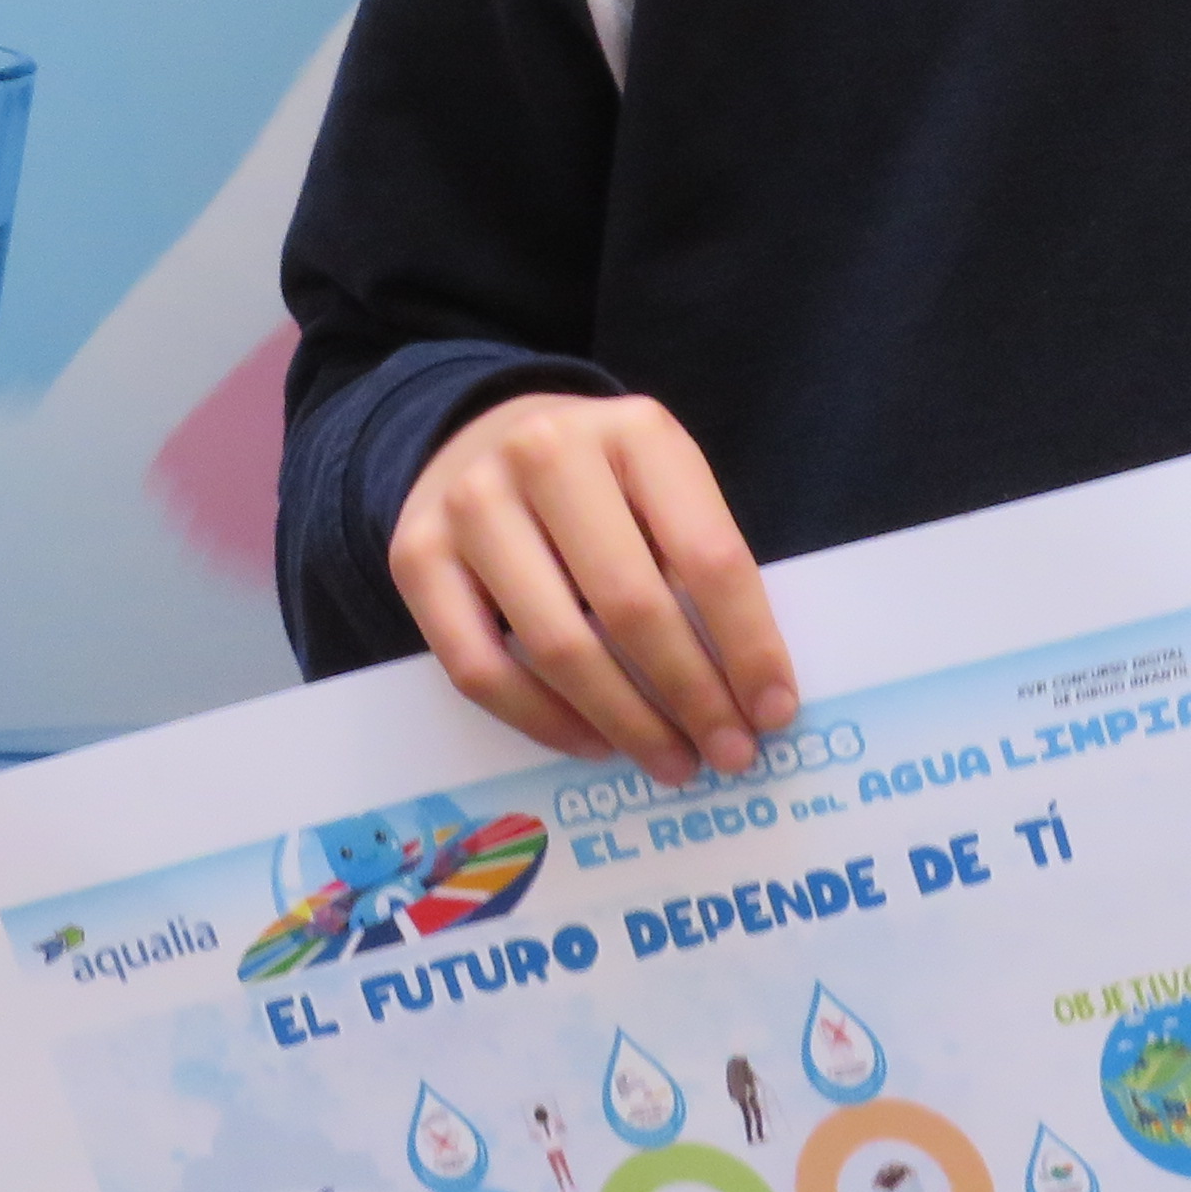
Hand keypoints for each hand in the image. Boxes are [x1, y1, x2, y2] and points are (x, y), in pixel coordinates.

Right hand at [390, 390, 794, 786]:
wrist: (482, 436)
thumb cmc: (601, 483)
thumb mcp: (663, 486)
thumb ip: (700, 564)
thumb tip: (752, 693)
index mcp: (634, 430)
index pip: (707, 556)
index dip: (749, 645)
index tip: (774, 711)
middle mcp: (545, 453)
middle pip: (632, 605)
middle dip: (692, 696)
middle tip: (729, 754)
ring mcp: (470, 502)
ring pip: (557, 645)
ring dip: (625, 722)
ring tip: (670, 760)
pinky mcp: (416, 555)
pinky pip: (479, 668)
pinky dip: (544, 722)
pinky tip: (593, 743)